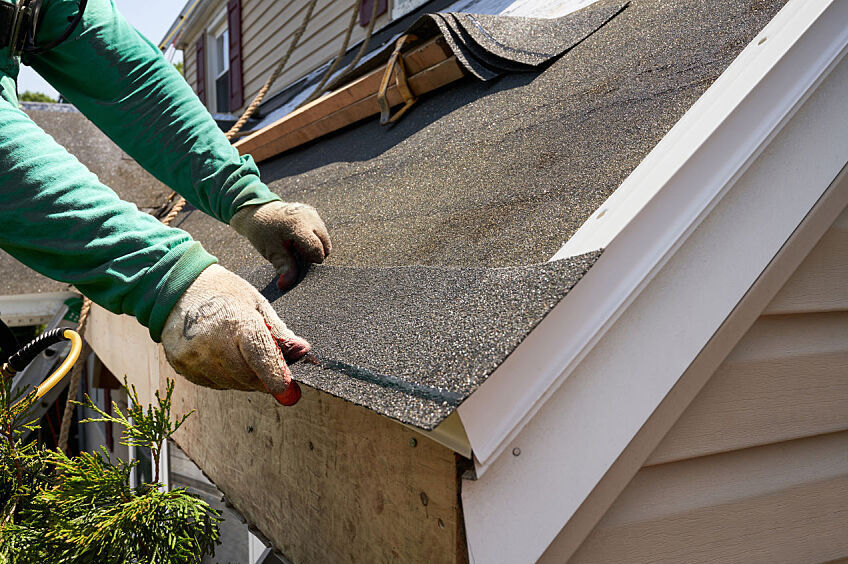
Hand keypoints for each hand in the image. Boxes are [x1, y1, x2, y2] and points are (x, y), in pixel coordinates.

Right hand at [161, 265, 308, 404]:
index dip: (276, 377)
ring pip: (231, 384)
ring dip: (244, 378)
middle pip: (248, 377)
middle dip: (263, 378)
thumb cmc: (225, 293)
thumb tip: (302, 350)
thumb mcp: (256, 303)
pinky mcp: (181, 365)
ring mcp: (194, 356)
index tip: (289, 392)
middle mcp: (214, 342)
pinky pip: (213, 383)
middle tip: (269, 369)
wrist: (179, 288)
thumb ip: (278, 330)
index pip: (261, 358)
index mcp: (238, 323)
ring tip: (241, 354)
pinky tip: (222, 357)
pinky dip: (224, 377)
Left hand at [230, 201, 331, 289]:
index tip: (299, 262)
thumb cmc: (263, 232)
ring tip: (297, 246)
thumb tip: (285, 285)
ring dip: (315, 247)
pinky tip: (298, 239)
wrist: (257, 211)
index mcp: (298, 225)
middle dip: (315, 255)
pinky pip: (320, 231)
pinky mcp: (313, 212)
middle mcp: (309, 217)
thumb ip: (283, 267)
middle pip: (325, 245)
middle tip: (297, 255)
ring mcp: (312, 213)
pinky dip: (313, 239)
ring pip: (325, 239)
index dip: (311, 261)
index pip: (317, 250)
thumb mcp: (271, 251)